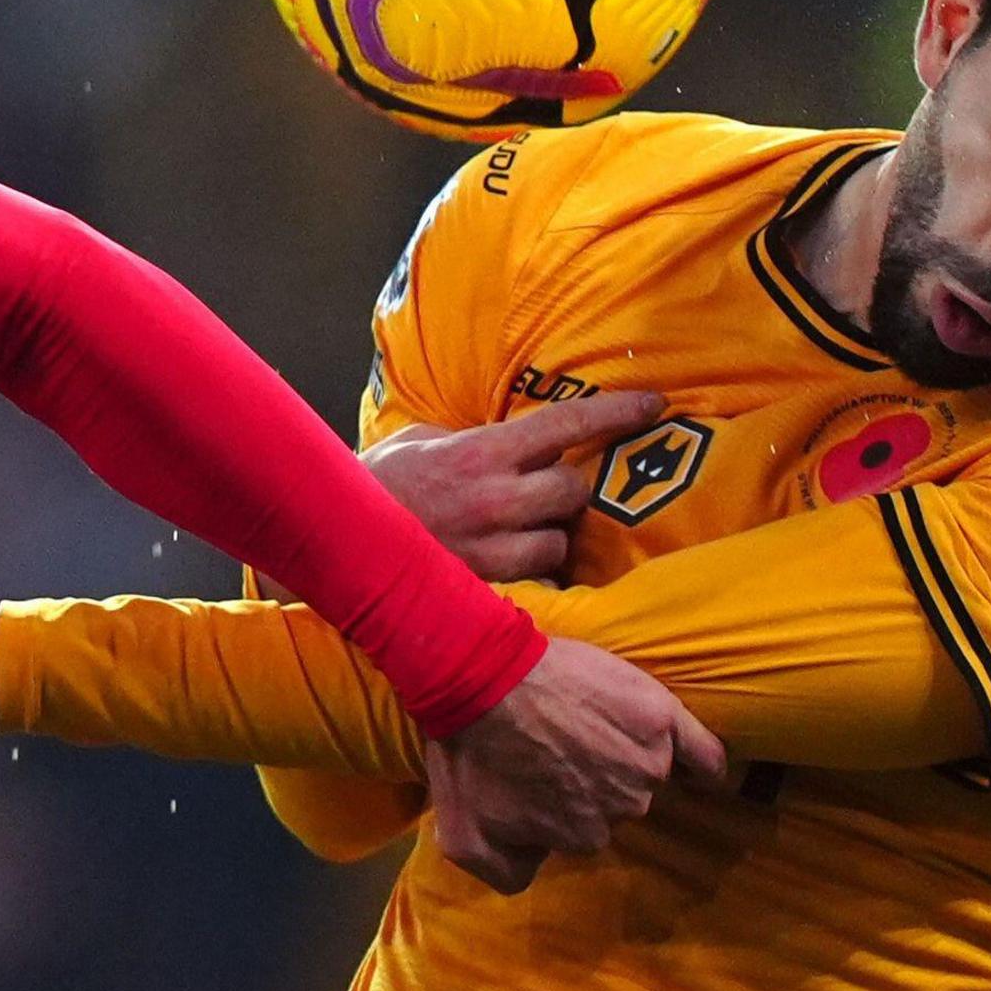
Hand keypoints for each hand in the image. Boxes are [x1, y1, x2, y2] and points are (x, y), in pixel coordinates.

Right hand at [363, 390, 668, 580]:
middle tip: (540, 492)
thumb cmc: (373, 487)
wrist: (335, 544)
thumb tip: (515, 442)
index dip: (618, 412)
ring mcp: (493, 546)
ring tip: (517, 533)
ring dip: (549, 534)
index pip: (568, 423)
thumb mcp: (422, 442)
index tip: (655, 404)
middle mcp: (495, 496)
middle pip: (572, 488)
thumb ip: (474, 440)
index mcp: (480, 450)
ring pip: (561, 539)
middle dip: (564, 491)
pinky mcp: (488, 586)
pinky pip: (537, 579)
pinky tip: (506, 566)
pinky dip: (530, 572)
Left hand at [423, 636, 725, 891]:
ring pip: (648, 770)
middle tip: (555, 745)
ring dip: (625, 756)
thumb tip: (538, 872)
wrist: (478, 675)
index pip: (584, 828)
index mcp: (583, 835)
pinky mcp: (660, 716)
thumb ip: (507, 873)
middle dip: (590, 778)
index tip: (538, 775)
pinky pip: (702, 750)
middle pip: (619, 799)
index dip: (558, 800)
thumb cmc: (468, 752)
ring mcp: (647, 761)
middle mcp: (624, 805)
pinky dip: (706, 761)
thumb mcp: (463, 836)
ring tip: (587, 725)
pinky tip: (705, 768)